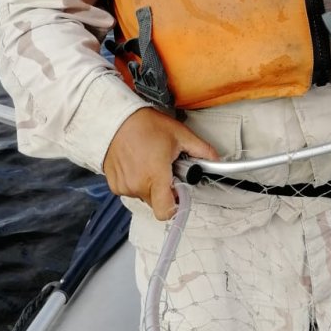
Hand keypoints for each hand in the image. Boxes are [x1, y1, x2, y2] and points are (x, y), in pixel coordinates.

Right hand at [103, 107, 218, 219]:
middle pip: (157, 202)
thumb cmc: (145, 124)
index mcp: (155, 176)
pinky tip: (138, 163)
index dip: (176, 204)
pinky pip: (131, 190)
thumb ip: (201, 150)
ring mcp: (124, 186)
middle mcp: (137, 185)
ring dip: (150, 184)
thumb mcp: (180, 134)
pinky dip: (136, 180)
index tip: (180, 192)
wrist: (116, 119)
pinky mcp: (115, 184)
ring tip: (150, 162)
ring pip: (144, 196)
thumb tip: (216, 159)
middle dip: (165, 189)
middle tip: (166, 169)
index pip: (166, 211)